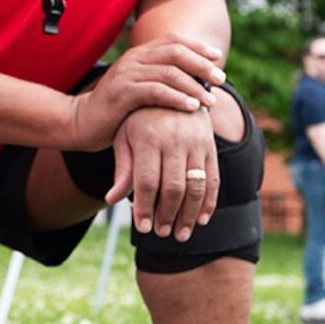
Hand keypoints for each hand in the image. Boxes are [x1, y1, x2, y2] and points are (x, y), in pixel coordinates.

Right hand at [67, 33, 225, 150]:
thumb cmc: (116, 110)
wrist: (81, 122)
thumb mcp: (139, 89)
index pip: (173, 40)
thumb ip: (160, 80)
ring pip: (169, 72)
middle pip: (175, 52)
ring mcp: (127, 75)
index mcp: (139, 54)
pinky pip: (156, 91)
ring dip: (194, 85)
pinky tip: (192, 107)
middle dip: (202, 64)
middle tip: (221, 80)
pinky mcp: (122, 94)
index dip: (197, 46)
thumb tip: (194, 80)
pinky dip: (177, 98)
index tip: (217, 57)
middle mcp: (133, 59)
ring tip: (211, 100)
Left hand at [105, 104, 218, 240]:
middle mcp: (175, 139)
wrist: (173, 89)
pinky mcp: (211, 147)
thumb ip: (122, 168)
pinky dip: (209, 203)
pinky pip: (214, 179)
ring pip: (196, 186)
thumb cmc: (141, 118)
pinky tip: (201, 220)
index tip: (142, 228)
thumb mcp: (125, 137)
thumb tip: (111, 200)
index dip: (144, 207)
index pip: (146, 180)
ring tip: (180, 234)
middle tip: (161, 233)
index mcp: (149, 137)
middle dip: (167, 215)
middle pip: (173, 186)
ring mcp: (196, 143)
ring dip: (189, 215)